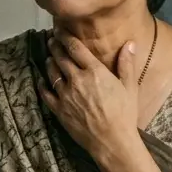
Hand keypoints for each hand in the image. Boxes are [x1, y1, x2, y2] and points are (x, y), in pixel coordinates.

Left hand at [38, 31, 140, 161]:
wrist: (112, 141)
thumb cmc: (124, 114)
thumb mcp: (130, 87)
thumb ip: (126, 64)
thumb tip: (129, 43)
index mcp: (94, 71)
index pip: (75, 48)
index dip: (65, 37)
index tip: (60, 30)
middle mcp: (76, 80)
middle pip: (60, 57)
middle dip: (55, 46)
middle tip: (52, 40)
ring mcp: (65, 95)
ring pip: (51, 72)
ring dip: (49, 62)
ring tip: (49, 57)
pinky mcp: (59, 109)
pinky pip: (45, 93)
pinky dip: (42, 84)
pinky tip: (41, 80)